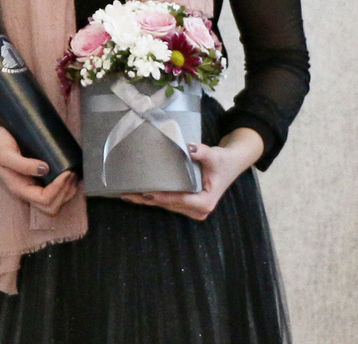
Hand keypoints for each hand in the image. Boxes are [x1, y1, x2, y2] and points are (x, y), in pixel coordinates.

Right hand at [0, 113, 77, 215]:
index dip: (58, 188)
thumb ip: (22, 164)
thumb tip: (44, 169)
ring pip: (54, 202)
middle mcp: (27, 189)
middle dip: (65, 193)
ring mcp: (32, 184)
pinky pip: (54, 191)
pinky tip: (69, 174)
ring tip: (73, 174)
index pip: (44, 199)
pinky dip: (66, 186)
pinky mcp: (37, 177)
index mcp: (19, 187)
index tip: (66, 172)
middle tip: (71, 174)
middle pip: (51, 207)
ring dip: (67, 192)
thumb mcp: (5, 153)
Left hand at [120, 127, 263, 220]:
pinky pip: (169, 202)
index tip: (145, 193)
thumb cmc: (223, 160)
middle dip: (148, 200)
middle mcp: (199, 210)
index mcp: (205, 202)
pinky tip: (138, 194)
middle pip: (169, 204)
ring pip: (167, 205)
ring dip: (147, 200)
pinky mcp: (188, 205)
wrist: (231, 162)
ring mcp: (193, 210)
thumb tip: (189, 147)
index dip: (162, 197)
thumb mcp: (214, 156)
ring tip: (127, 194)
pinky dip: (154, 197)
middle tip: (126, 194)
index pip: (179, 199)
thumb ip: (202, 152)